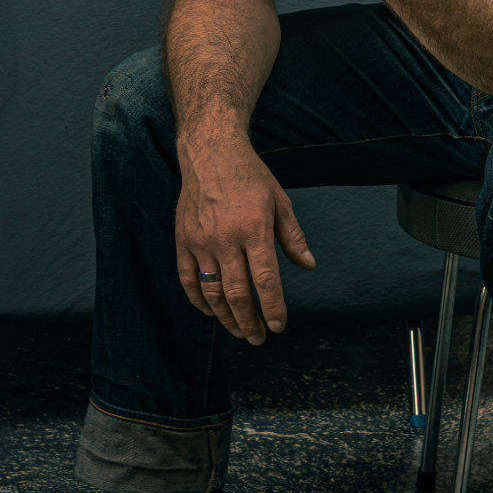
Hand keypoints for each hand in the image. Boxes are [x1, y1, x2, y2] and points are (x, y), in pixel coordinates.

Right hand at [175, 126, 315, 343]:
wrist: (210, 153)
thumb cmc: (250, 177)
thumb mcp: (279, 200)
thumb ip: (292, 236)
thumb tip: (308, 265)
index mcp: (254, 229)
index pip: (266, 280)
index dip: (273, 308)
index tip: (279, 326)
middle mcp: (226, 239)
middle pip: (237, 294)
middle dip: (249, 322)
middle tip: (258, 338)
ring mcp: (201, 241)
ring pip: (212, 292)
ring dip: (226, 318)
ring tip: (239, 331)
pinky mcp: (183, 240)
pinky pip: (188, 280)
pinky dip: (199, 301)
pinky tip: (211, 312)